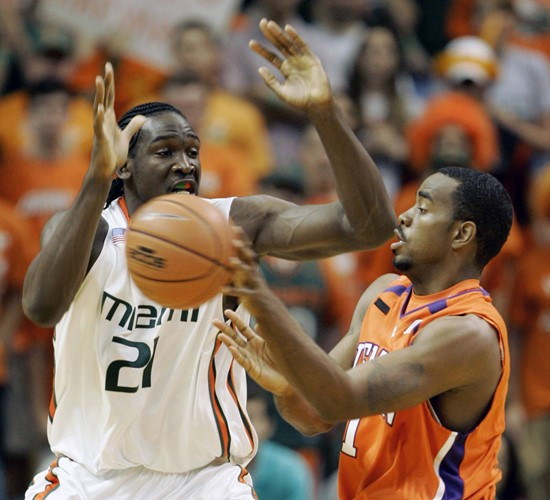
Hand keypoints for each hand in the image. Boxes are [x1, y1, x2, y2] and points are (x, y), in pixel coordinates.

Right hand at [90, 62, 145, 181]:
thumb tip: (142, 117)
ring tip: (99, 80)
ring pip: (99, 108)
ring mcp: (101, 128)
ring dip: (99, 95)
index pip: (110, 96)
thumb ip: (133, 126)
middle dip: (106, 82)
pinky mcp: (101, 139)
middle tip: (107, 66)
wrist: (105, 169)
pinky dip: (99, 117)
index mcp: (109, 118)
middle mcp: (103, 120)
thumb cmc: (113, 154)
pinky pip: (99, 126)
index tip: (109, 68)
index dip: (110, 83)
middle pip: (105, 97)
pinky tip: (100, 108)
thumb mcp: (126, 137)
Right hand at [213, 309, 290, 395]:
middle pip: (235, 337)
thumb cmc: (281, 360)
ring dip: (228, 342)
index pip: (243, 328)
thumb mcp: (273, 343)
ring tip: (220, 335)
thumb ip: (265, 333)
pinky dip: (237, 355)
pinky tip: (231, 348)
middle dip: (225, 329)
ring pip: (236, 348)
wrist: (287, 379)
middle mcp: (250, 349)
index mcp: (256, 340)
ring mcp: (250, 358)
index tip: (227, 312)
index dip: (235, 320)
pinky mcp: (252, 369)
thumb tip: (259, 321)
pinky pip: (243, 361)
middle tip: (214, 321)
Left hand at [222, 227, 273, 316]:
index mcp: (251, 267)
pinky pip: (240, 292)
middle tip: (235, 239)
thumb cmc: (251, 290)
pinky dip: (230, 290)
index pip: (247, 250)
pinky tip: (220, 289)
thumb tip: (220, 258)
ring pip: (248, 273)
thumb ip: (234, 267)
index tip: (235, 226)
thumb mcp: (244, 277)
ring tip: (231, 260)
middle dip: (242, 248)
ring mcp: (254, 284)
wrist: (267, 308)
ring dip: (239, 266)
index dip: (242, 238)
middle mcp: (254, 273)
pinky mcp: (252, 296)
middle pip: (249, 257)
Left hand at [250, 18, 331, 110]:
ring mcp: (302, 59)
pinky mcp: (312, 59)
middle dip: (270, 35)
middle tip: (261, 22)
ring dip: (280, 33)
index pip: (271, 57)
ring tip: (270, 24)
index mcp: (285, 70)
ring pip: (289, 43)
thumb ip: (271, 81)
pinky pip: (303, 46)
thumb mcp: (282, 92)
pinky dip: (296, 37)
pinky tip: (287, 29)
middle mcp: (293, 62)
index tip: (251, 43)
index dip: (262, 50)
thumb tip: (260, 69)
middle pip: (279, 46)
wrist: (316, 105)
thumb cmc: (300, 101)